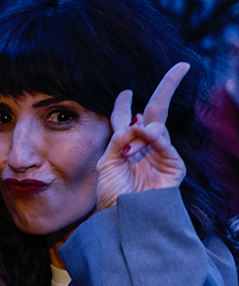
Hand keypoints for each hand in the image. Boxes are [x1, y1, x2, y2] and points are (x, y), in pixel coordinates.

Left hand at [95, 61, 189, 210]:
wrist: (123, 218)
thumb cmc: (112, 196)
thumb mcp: (106, 164)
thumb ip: (118, 140)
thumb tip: (136, 122)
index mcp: (124, 146)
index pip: (127, 118)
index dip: (124, 103)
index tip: (125, 91)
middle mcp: (144, 147)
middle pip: (156, 111)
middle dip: (167, 88)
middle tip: (180, 68)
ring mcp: (161, 155)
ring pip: (158, 126)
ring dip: (143, 130)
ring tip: (133, 143)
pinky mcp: (173, 166)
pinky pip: (165, 143)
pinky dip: (155, 137)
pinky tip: (146, 134)